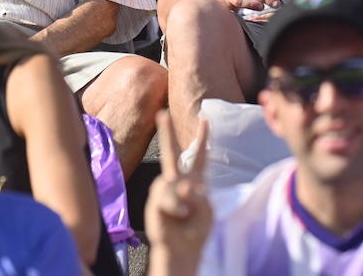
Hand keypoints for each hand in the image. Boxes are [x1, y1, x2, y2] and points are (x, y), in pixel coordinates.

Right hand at [145, 111, 211, 271]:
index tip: (206, 119)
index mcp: (195, 180)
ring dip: (181, 197)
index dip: (203, 138)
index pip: (199, 156)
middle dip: (167, 132)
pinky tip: (180, 214)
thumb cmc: (197, 231)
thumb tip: (183, 185)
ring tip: (187, 214)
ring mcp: (165, 190)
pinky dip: (175, 206)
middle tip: (163, 113)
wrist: (183, 249)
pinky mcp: (155, 201)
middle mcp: (178, 181)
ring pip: (170, 181)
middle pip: (171, 152)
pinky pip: (165, 196)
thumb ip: (197, 195)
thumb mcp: (207, 211)